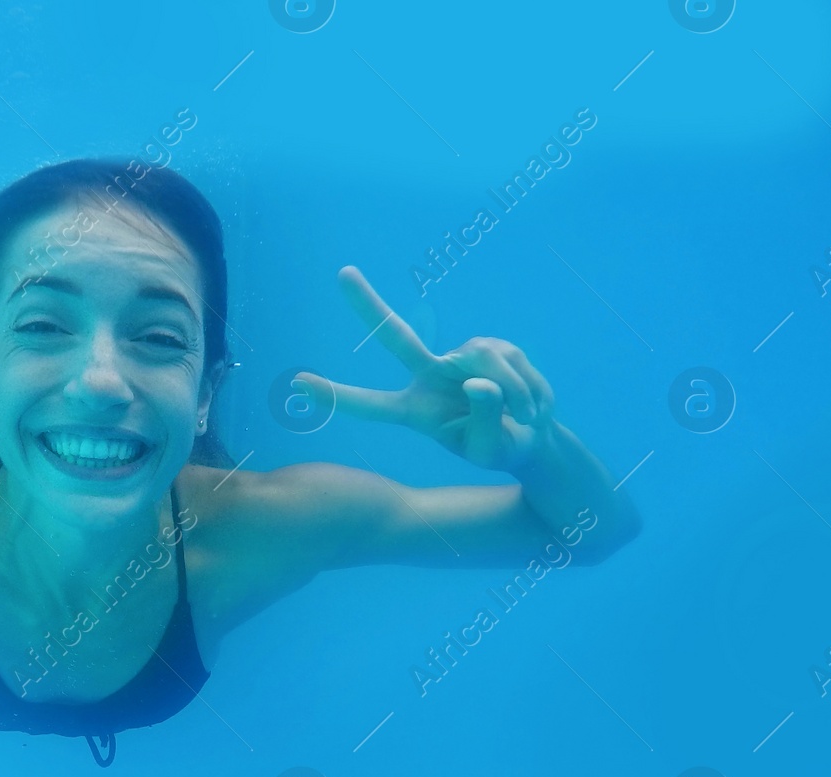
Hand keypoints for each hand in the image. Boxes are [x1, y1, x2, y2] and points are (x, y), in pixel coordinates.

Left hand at [294, 267, 555, 472]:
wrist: (533, 436)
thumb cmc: (502, 448)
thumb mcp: (492, 449)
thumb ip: (483, 420)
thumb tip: (477, 379)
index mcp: (414, 412)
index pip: (370, 405)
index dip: (336, 395)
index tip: (297, 383)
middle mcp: (430, 377)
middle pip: (395, 337)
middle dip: (368, 306)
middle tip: (342, 273)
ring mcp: (458, 358)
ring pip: (483, 359)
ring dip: (512, 390)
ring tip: (524, 416)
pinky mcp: (491, 345)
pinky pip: (508, 359)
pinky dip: (526, 385)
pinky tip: (530, 403)